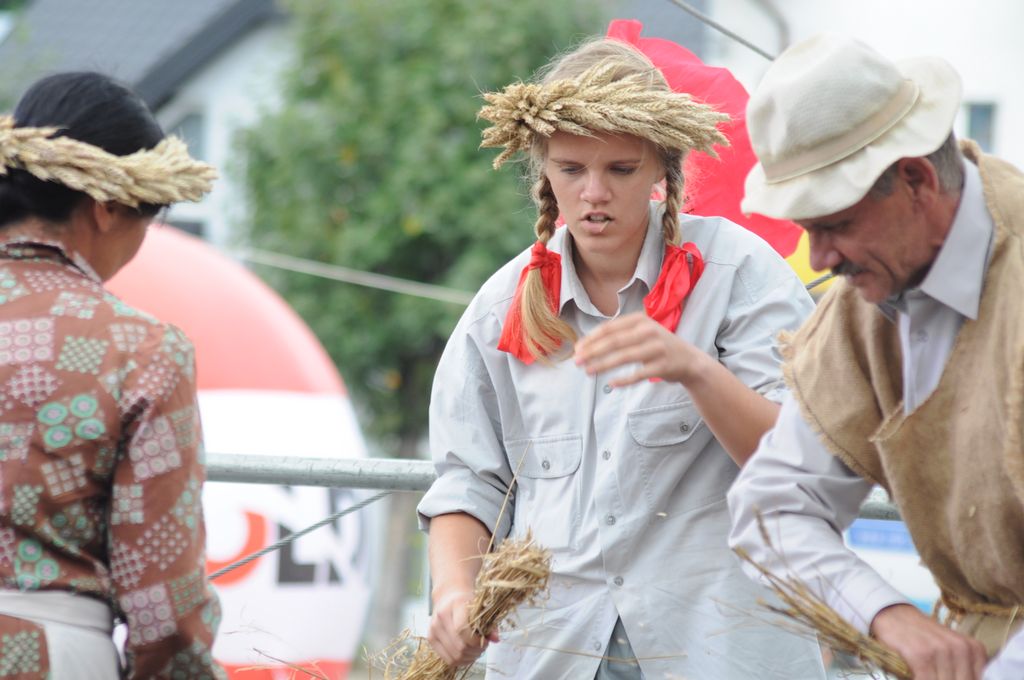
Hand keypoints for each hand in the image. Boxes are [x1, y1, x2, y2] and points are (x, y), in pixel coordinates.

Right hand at [427, 588, 497, 666]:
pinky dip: (460, 661)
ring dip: (468, 658)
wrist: (449, 595)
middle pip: (460, 647)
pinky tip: (467, 655)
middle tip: (482, 647)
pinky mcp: (430, 638)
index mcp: (455, 606)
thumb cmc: (467, 602)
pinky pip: (447, 659)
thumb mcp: (481, 608)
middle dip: (475, 651)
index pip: (463, 630)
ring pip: (454, 656)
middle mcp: (441, 617)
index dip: (477, 641)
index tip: (485, 641)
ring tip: (475, 651)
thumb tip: (496, 639)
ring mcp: (433, 629)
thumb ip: (490, 624)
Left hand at [574, 312, 709, 386]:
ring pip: (624, 357)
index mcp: (640, 320)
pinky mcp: (663, 366)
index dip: (591, 338)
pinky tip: (611, 384)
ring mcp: (657, 348)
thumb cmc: (657, 346)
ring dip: (603, 364)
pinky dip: (624, 380)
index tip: (577, 349)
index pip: (609, 328)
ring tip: (588, 371)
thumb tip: (586, 346)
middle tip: (577, 361)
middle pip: (614, 341)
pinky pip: (639, 374)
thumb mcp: (640, 332)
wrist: (689, 360)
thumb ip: (618, 335)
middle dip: (592, 351)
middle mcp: (649, 331)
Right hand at [870, 603, 987, 679]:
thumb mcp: (951, 650)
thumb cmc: (923, 637)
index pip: (976, 679)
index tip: (949, 675)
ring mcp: (940, 650)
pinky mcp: (920, 655)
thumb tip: (964, 678)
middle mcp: (961, 648)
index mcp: (974, 649)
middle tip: (936, 674)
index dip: (963, 679)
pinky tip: (915, 675)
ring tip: (925, 674)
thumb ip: (963, 669)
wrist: (893, 615)